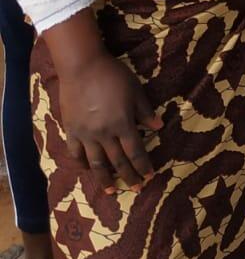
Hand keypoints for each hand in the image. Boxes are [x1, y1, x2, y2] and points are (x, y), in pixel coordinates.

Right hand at [58, 51, 160, 190]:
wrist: (82, 66)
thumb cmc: (113, 75)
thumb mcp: (135, 91)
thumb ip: (146, 111)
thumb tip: (159, 127)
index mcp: (123, 124)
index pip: (135, 152)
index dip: (143, 166)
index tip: (149, 177)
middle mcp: (104, 134)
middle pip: (118, 161)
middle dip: (128, 177)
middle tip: (136, 189)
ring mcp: (86, 134)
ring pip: (96, 163)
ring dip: (104, 179)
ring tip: (110, 191)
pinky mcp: (71, 131)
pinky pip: (76, 153)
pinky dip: (82, 164)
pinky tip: (87, 170)